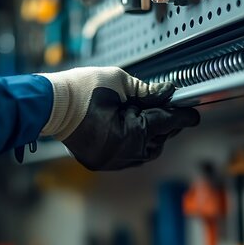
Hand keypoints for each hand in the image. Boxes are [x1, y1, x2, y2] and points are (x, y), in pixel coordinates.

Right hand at [39, 67, 199, 169]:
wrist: (50, 104)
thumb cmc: (81, 89)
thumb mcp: (120, 82)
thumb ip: (148, 91)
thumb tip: (168, 93)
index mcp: (132, 132)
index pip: (167, 123)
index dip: (183, 116)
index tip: (193, 114)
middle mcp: (124, 152)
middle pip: (158, 142)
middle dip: (165, 127)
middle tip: (167, 110)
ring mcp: (111, 161)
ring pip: (143, 153)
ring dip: (150, 137)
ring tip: (146, 118)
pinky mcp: (101, 162)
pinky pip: (127, 156)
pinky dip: (133, 144)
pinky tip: (129, 130)